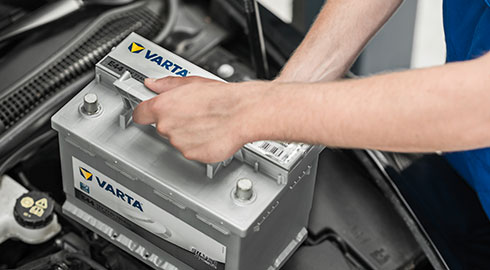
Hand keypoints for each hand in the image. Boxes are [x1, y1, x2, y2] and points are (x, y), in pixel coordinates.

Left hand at [132, 76, 266, 162]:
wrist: (242, 113)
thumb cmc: (221, 98)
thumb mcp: (192, 82)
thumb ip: (167, 85)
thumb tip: (153, 84)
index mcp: (163, 106)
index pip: (140, 113)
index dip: (144, 113)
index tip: (146, 113)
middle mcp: (167, 126)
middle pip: (162, 126)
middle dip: (175, 121)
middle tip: (192, 114)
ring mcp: (179, 143)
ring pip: (177, 139)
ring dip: (188, 133)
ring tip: (206, 122)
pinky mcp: (192, 154)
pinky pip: (191, 150)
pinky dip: (199, 144)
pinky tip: (211, 133)